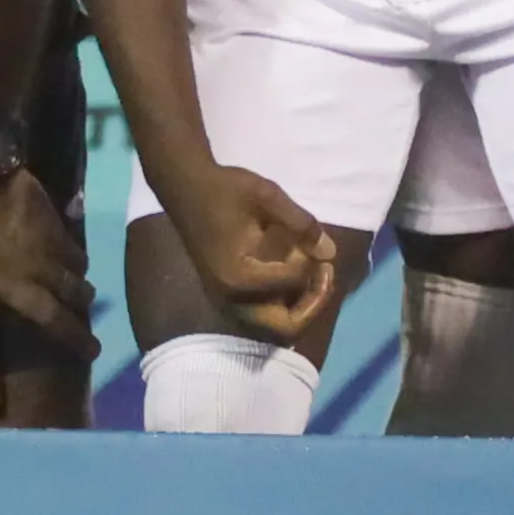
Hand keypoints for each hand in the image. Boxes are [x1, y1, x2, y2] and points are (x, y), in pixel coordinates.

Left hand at [0, 159, 87, 389]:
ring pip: (70, 288)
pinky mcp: (53, 232)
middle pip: (51, 320)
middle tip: (93, 352)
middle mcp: (12, 284)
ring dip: (81, 302)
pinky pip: (72, 256)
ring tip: (88, 309)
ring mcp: (37, 258)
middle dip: (76, 340)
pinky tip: (79, 269)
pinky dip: (77, 266)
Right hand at [157, 158, 350, 348]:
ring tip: (314, 273)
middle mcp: (230, 298)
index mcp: (238, 276)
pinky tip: (295, 274)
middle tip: (325, 271)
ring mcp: (226, 301)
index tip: (315, 244)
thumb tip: (329, 253)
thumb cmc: (224, 189)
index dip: (313, 265)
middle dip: (314, 302)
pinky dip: (285, 302)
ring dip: (301, 305)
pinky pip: (264, 314)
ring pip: (276, 326)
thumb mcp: (268, 196)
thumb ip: (301, 225)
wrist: (184, 187)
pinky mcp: (226, 296)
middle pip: (286, 327)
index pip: (292, 283)